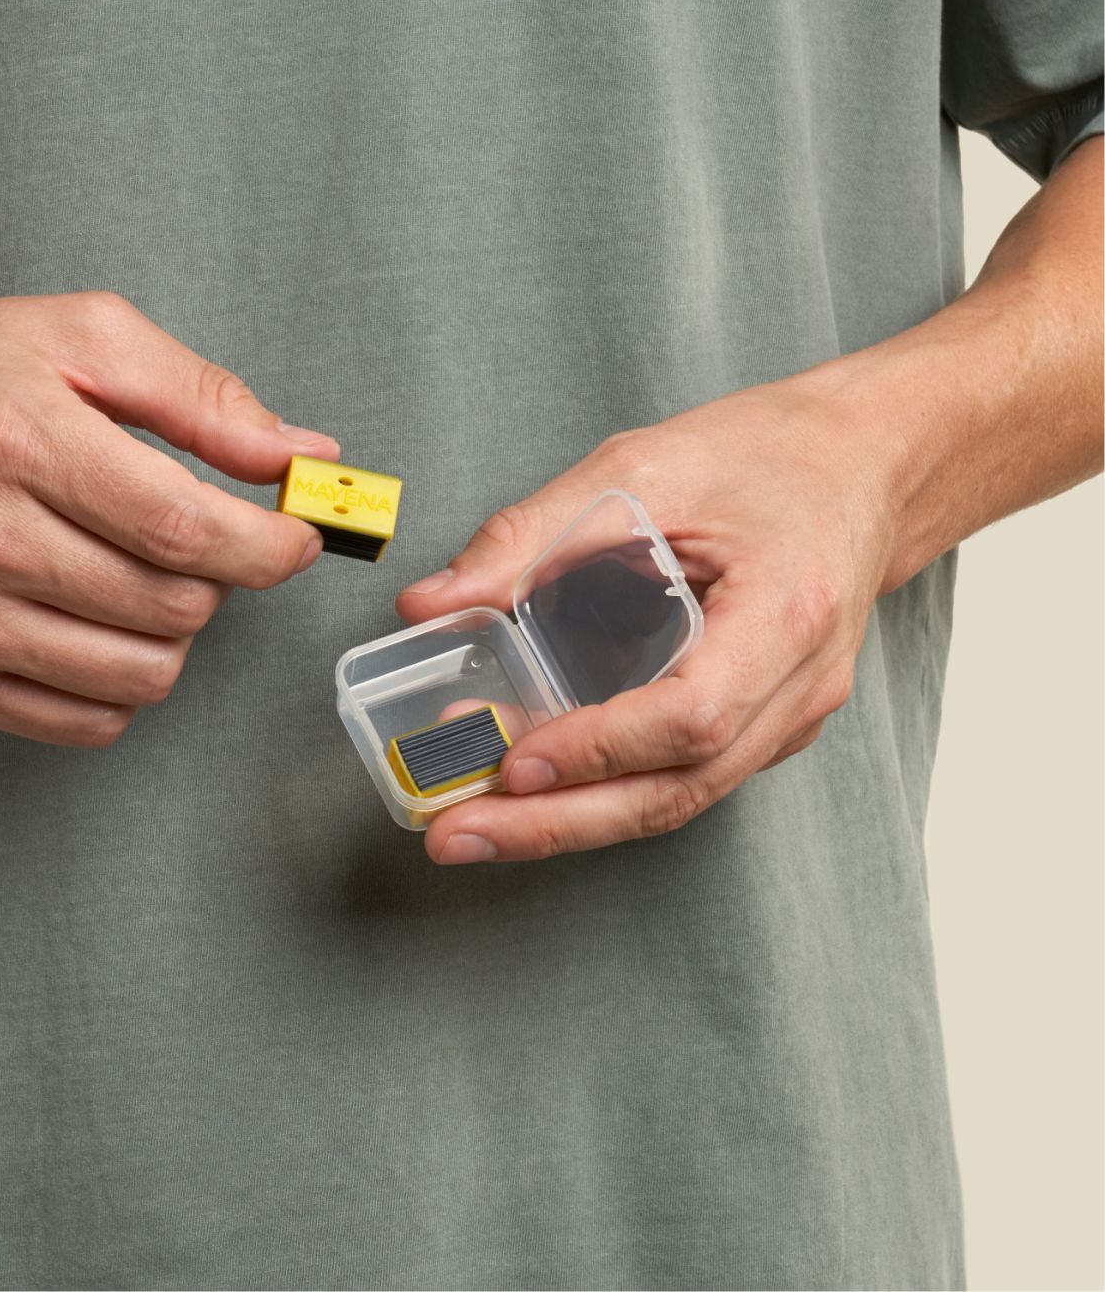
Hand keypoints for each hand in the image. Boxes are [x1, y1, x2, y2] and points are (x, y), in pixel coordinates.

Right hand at [0, 291, 337, 744]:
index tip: (297, 538)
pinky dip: (122, 681)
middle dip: (221, 579)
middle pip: (174, 608)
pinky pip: (88, 721)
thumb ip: (203, 398)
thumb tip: (300, 457)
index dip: (269, 545)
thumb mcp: (82, 340)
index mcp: (20, 440)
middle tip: (198, 539)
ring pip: (143, 676)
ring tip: (144, 576)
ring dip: (175, 632)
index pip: (184, 528)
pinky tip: (103, 622)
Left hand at [397, 371, 899, 862]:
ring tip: (476, 827)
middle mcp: (800, 685)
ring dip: (571, 822)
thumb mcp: (643, 470)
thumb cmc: (769, 457)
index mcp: (787, 613)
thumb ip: (530, 536)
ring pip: (676, 799)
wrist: (862, 466)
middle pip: (677, 789)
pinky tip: (534, 794)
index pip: (692, 715)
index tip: (514, 760)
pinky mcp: (764, 724)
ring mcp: (790, 716)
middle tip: (457, 836)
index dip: (598, 747)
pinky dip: (605, 793)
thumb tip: (431, 602)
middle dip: (558, 824)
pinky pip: (682, 778)